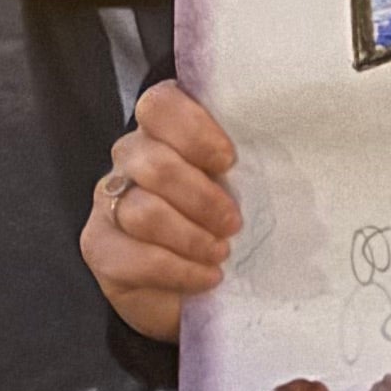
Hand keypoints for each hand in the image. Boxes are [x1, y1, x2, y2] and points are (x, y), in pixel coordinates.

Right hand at [84, 80, 242, 341]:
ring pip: (141, 211)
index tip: (229, 161)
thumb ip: (250, 158)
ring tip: (220, 252)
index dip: (193, 130)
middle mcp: (131, 156)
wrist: (195, 286)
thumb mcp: (244, 183)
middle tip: (233, 222)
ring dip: (190, 237)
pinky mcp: (100, 246)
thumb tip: (291, 141)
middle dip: (201, 197)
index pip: (159, 104)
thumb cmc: (226, 220)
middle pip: (153, 163)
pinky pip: (132, 256)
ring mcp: (109, 200)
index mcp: (165, 128)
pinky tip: (205, 276)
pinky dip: (177, 269)